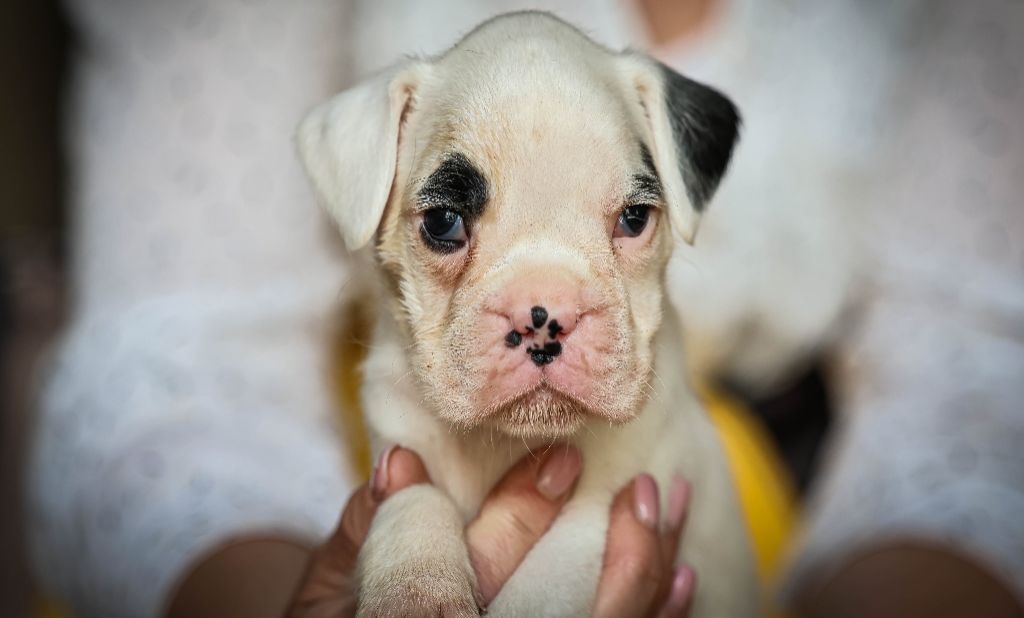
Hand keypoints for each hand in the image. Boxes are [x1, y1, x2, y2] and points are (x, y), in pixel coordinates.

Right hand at [287, 447, 693, 616]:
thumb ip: (365, 532)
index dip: (523, 518)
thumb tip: (400, 461)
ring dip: (652, 573)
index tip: (562, 460)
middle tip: (646, 490)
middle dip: (624, 554)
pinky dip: (658, 616)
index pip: (476, 578)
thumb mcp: (325, 593)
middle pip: (569, 616)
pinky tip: (683, 576)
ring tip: (669, 508)